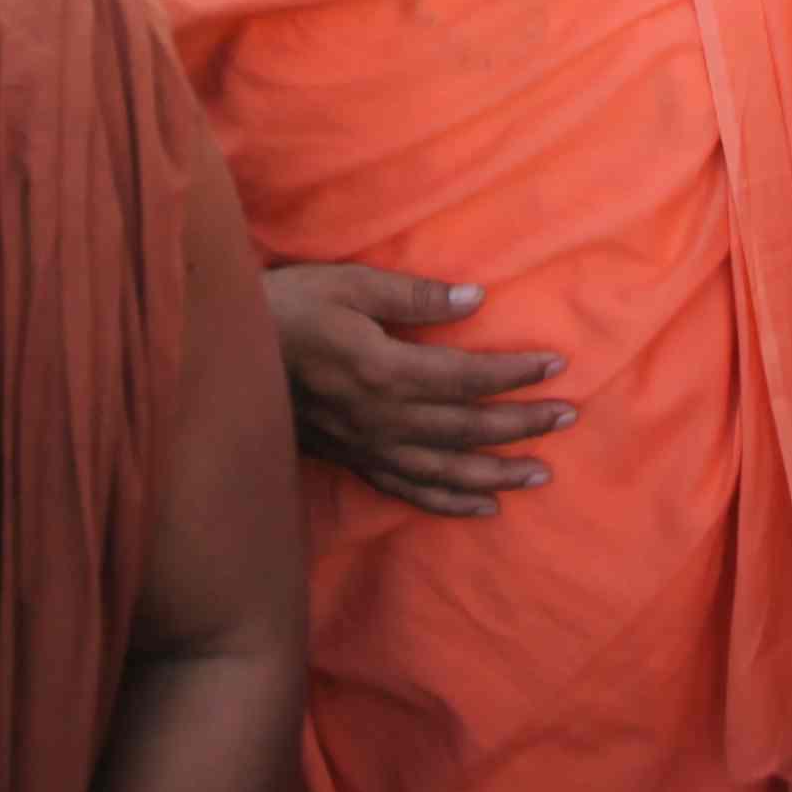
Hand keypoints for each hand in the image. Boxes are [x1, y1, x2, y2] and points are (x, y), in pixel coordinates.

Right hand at [263, 261, 569, 519]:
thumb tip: (475, 300)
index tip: (558, 365)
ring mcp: (367, 447)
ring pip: (446, 469)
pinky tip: (484, 507)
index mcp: (384, 370)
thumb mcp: (348, 284)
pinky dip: (450, 501)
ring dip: (498, 472)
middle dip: (522, 424)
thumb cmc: (287, 307)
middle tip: (569, 418)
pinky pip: (409, 490)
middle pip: (466, 427)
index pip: (467, 377)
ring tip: (543, 473)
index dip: (515, 373)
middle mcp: (382, 418)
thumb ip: (413, 295)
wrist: (222, 355)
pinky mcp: (352, 460)